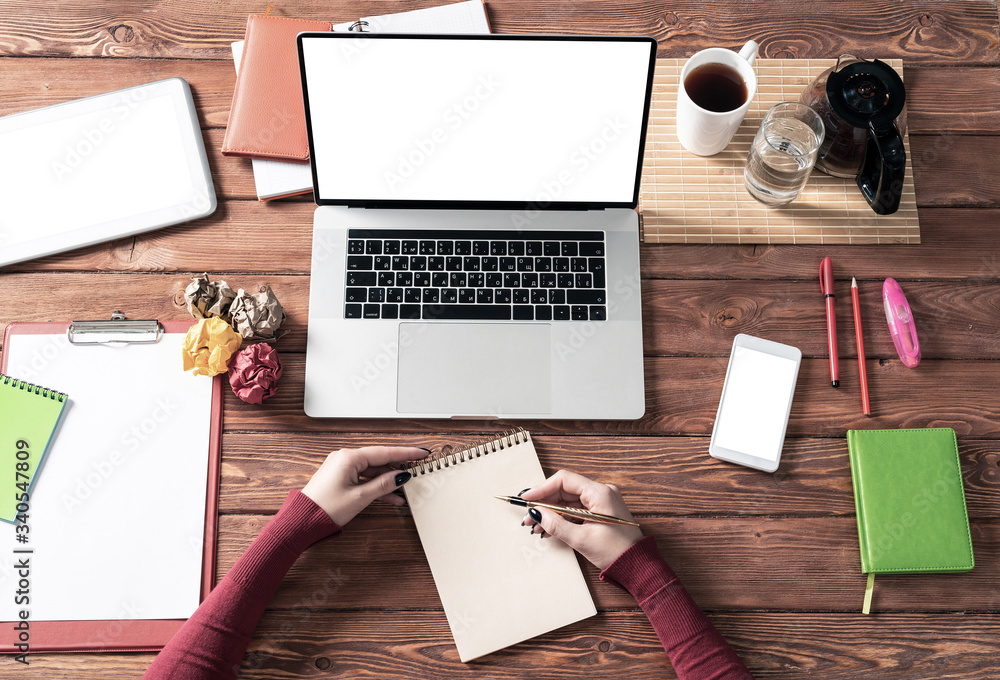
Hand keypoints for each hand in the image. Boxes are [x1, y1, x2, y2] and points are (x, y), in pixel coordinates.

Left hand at [301, 446, 426, 526]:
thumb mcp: (360, 497)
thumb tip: (400, 476)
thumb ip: (383, 485)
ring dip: (388, 481)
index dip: (405, 454)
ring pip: (372, 471)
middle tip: (417, 471)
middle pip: (379, 460)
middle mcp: (345, 458)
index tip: (421, 453)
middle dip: (398, 468)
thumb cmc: (325, 508)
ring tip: (405, 490)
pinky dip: (376, 486)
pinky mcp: (340, 478)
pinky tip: (391, 497)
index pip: (384, 452)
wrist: (302, 521)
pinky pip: (364, 478)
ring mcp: (342, 468)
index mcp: (349, 457)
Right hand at [521, 470, 643, 570]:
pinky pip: (576, 510)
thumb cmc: (616, 553)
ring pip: (568, 501)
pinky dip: (562, 519)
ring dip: (551, 513)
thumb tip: (536, 514)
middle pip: (564, 490)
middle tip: (528, 517)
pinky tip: (548, 529)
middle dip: (544, 504)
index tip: (526, 499)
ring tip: (535, 527)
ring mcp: (601, 503)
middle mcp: (601, 493)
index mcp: (600, 493)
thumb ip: (556, 524)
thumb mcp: (582, 539)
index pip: (564, 480)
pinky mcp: (600, 513)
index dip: (542, 488)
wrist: (638, 567)